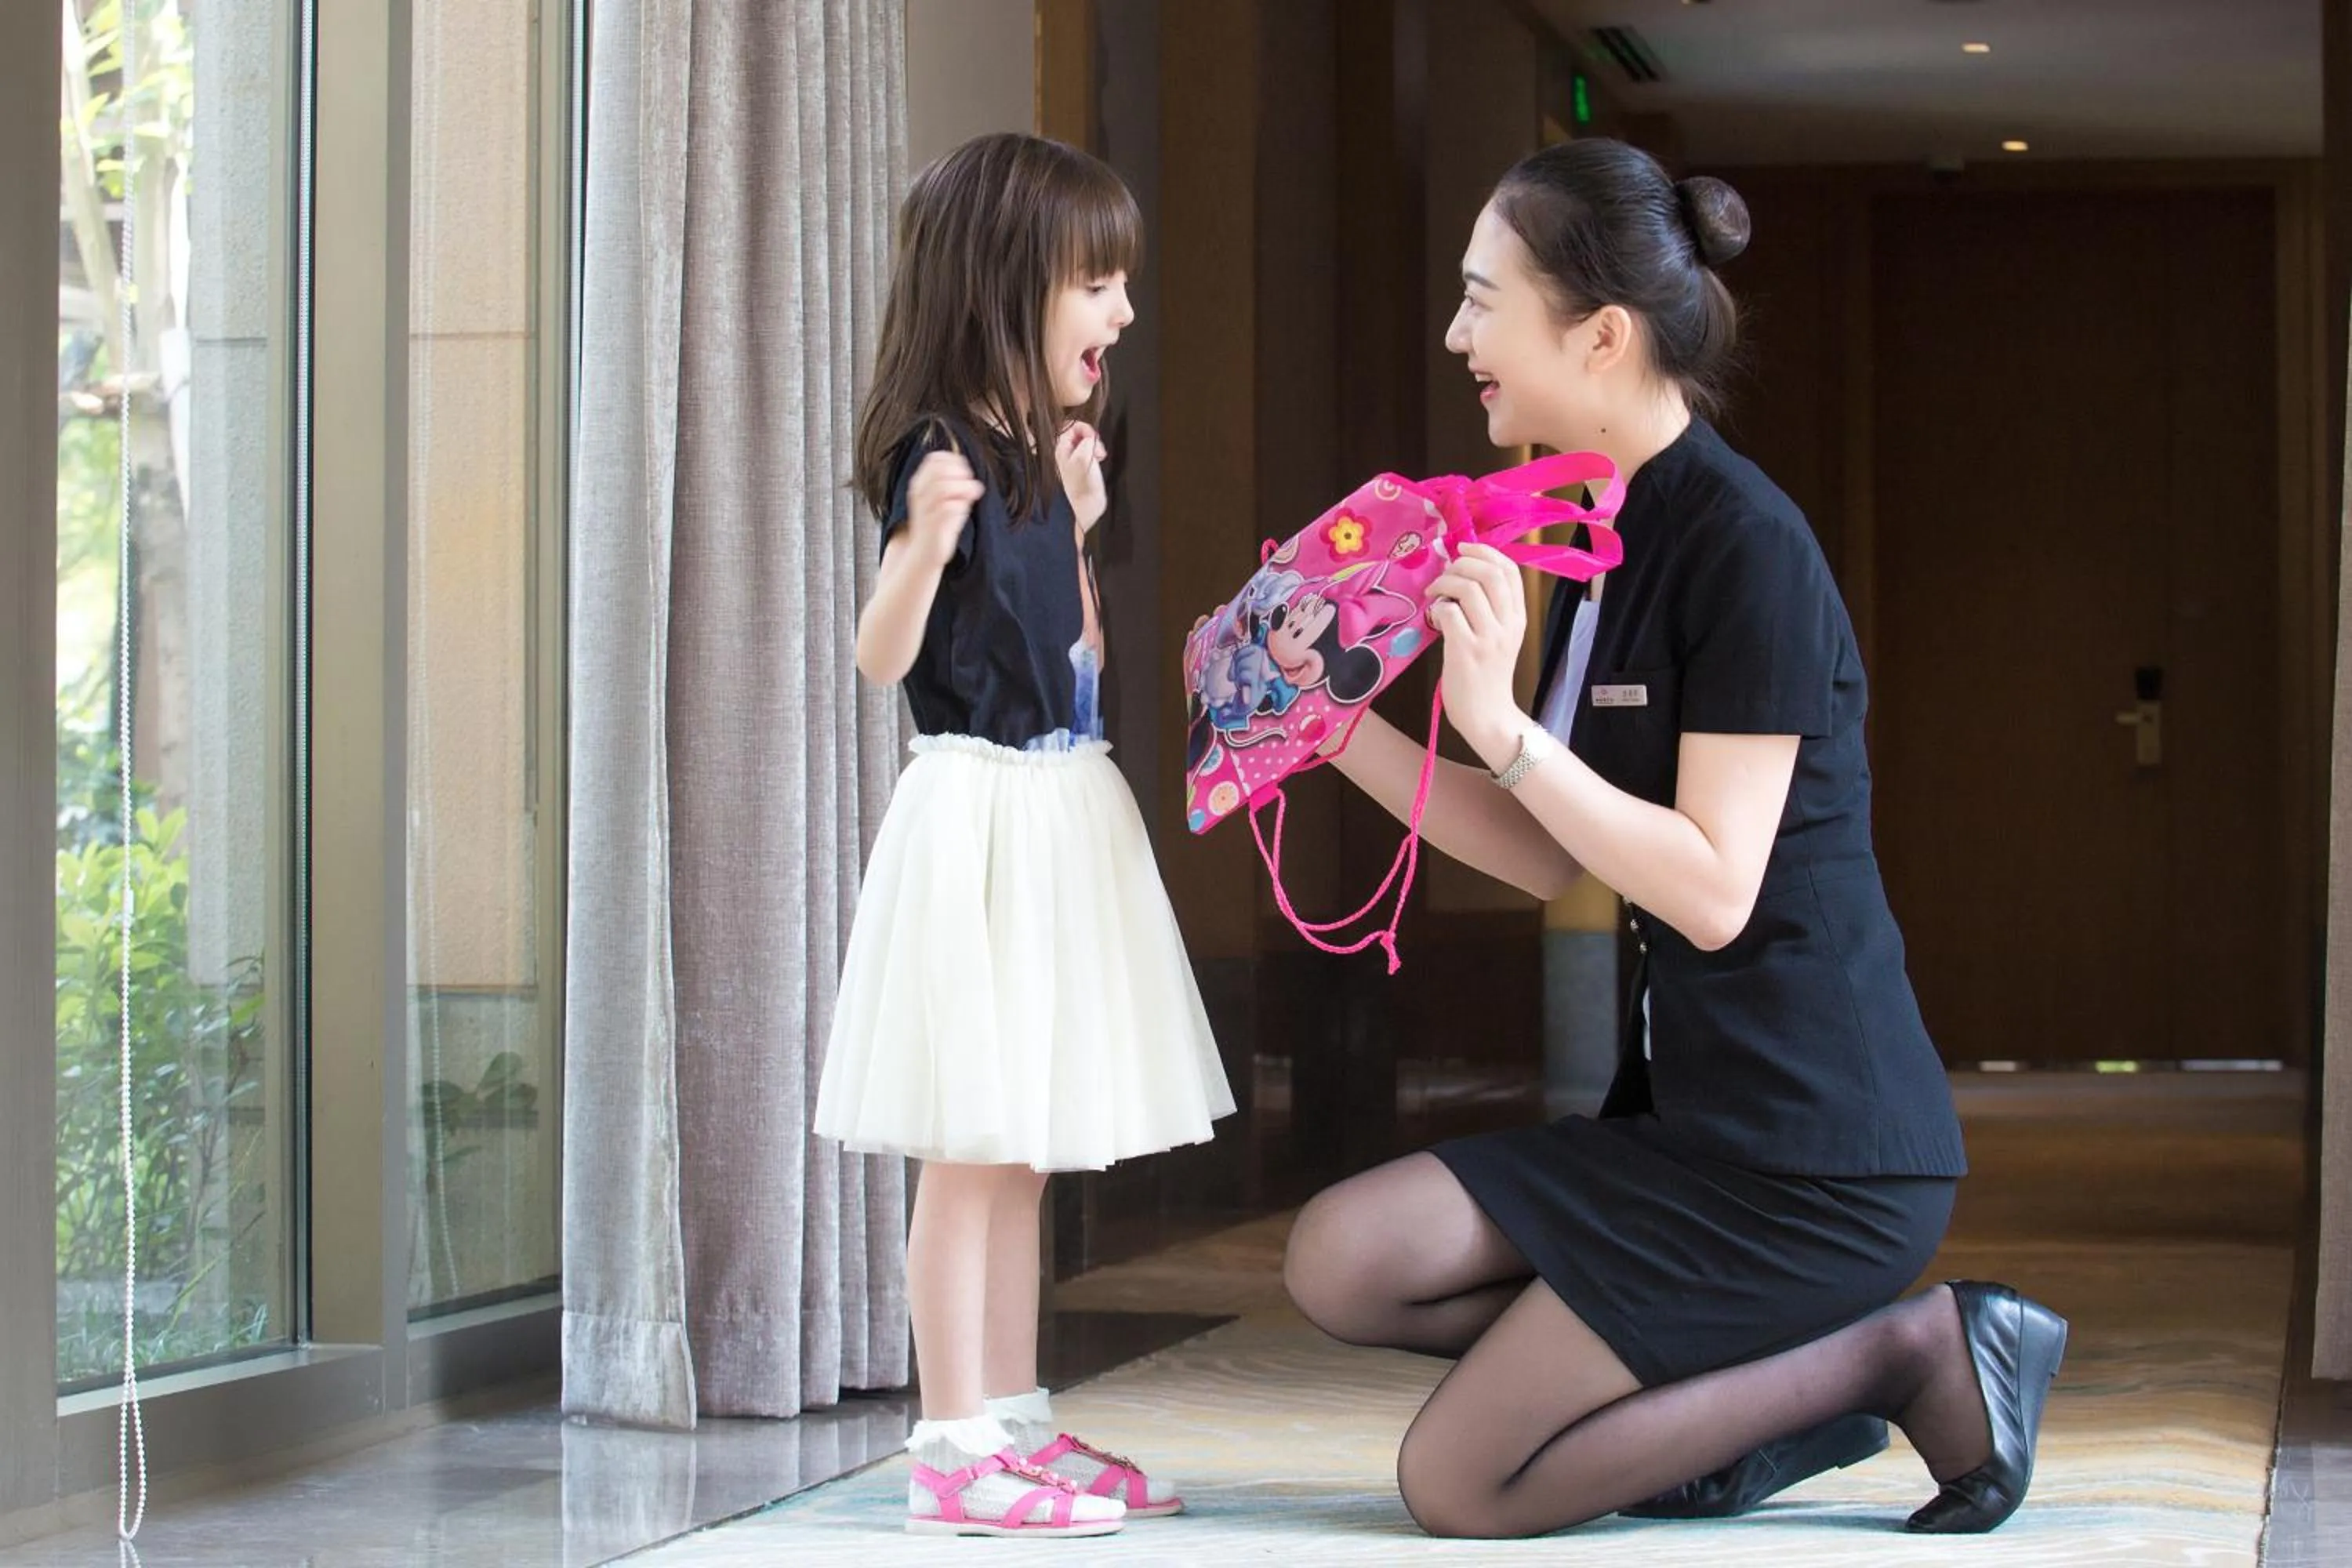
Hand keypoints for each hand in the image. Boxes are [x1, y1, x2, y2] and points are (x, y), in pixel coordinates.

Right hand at [906, 449, 983, 567]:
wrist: (924, 553)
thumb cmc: (937, 525)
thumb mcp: (944, 500)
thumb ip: (955, 485)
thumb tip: (970, 474)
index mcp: (919, 484)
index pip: (934, 459)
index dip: (953, 460)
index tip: (964, 471)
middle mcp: (920, 494)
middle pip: (939, 470)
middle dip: (960, 473)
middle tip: (969, 484)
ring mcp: (925, 509)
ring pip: (943, 487)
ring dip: (963, 488)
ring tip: (971, 495)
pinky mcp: (934, 525)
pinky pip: (948, 508)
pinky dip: (961, 505)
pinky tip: (965, 508)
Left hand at [1057, 421, 1108, 533]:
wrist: (1088, 509)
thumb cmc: (1084, 488)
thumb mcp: (1084, 458)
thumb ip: (1086, 441)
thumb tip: (1090, 437)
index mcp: (1060, 449)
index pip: (1070, 425)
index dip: (1085, 428)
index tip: (1093, 438)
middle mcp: (1064, 452)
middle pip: (1078, 431)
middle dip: (1091, 436)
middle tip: (1097, 449)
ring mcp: (1072, 459)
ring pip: (1085, 441)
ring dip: (1095, 445)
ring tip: (1099, 456)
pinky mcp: (1081, 465)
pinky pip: (1088, 450)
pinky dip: (1096, 452)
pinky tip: (1099, 460)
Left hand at [1424, 542, 1528, 764]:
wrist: (1487, 716)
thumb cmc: (1487, 676)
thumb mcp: (1500, 637)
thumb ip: (1490, 608)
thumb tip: (1463, 574)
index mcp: (1518, 617)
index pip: (1510, 570)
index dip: (1485, 552)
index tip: (1464, 548)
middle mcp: (1507, 624)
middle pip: (1489, 573)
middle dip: (1461, 564)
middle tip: (1444, 574)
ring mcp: (1488, 638)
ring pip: (1468, 588)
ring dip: (1444, 583)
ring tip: (1434, 594)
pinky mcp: (1466, 651)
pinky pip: (1449, 612)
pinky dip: (1437, 608)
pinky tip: (1435, 619)